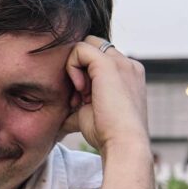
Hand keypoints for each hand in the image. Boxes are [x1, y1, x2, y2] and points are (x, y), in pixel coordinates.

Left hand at [61, 36, 149, 154]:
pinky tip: (78, 90)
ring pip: (86, 45)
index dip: (83, 74)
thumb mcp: (90, 115)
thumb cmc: (107, 135)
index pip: (99, 60)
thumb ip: (78, 106)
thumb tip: (59, 114)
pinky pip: (80, 49)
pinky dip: (71, 67)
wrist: (123, 144)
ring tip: (80, 97)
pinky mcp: (108, 64)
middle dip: (79, 67)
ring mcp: (121, 62)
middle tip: (78, 97)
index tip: (81, 101)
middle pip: (93, 46)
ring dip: (75, 68)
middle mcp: (128, 65)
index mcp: (128, 75)